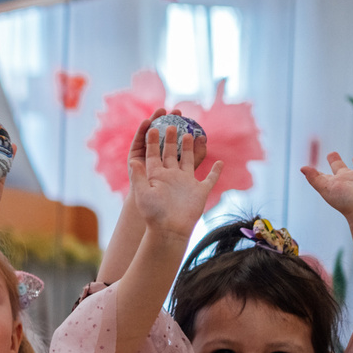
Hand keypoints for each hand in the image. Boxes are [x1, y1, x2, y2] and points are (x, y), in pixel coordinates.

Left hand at [125, 118, 221, 239]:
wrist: (169, 230)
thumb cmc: (153, 214)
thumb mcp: (142, 193)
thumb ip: (138, 176)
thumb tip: (132, 160)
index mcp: (157, 176)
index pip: (153, 155)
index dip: (152, 141)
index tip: (152, 126)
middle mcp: (172, 177)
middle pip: (171, 154)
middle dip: (171, 139)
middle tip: (173, 123)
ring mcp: (186, 183)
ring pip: (190, 161)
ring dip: (191, 148)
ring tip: (191, 134)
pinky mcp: (199, 191)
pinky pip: (210, 179)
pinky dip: (216, 171)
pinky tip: (220, 162)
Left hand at [301, 150, 352, 226]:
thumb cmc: (345, 200)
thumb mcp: (326, 188)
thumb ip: (314, 178)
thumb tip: (302, 167)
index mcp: (339, 180)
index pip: (329, 172)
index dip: (324, 167)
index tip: (323, 158)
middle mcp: (352, 178)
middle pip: (343, 168)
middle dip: (337, 161)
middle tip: (332, 153)